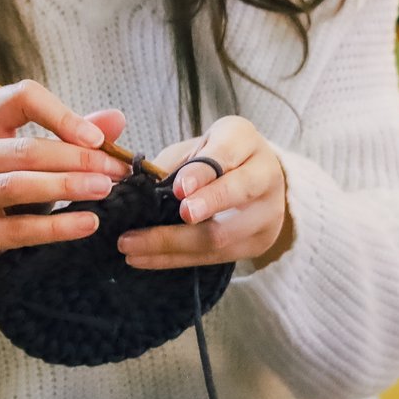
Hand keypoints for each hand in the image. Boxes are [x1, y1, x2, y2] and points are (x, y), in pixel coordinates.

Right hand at [0, 78, 126, 299]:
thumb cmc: (11, 199)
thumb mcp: (40, 164)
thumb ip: (72, 138)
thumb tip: (116, 119)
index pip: (18, 99)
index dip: (60, 114)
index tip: (97, 139)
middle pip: (24, 149)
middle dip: (77, 159)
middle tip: (115, 172)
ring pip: (18, 185)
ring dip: (67, 186)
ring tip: (104, 190)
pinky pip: (18, 228)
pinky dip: (57, 226)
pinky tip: (88, 223)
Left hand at [119, 115, 291, 269]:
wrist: (259, 175)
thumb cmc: (216, 155)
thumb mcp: (196, 145)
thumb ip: (174, 163)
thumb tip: (135, 189)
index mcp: (244, 140)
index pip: (225, 155)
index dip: (201, 174)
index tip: (177, 190)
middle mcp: (265, 175)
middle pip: (233, 198)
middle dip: (194, 212)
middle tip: (155, 222)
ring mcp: (267, 213)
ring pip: (222, 235)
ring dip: (171, 244)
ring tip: (131, 247)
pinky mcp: (258, 243)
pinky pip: (214, 257)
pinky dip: (175, 258)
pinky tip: (144, 258)